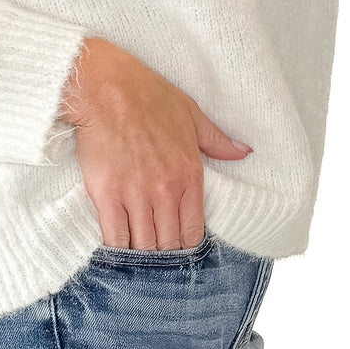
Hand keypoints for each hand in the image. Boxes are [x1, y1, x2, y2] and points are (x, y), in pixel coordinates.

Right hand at [60, 38, 252, 250]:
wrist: (105, 88)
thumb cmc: (148, 96)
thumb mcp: (191, 114)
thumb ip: (217, 140)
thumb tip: (244, 152)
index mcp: (189, 174)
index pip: (193, 231)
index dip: (185, 246)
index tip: (176, 248)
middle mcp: (165, 191)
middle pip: (168, 245)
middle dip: (162, 255)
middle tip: (155, 259)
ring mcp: (136, 195)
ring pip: (143, 246)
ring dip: (139, 256)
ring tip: (135, 260)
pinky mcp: (106, 195)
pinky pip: (115, 237)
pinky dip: (116, 248)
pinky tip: (115, 250)